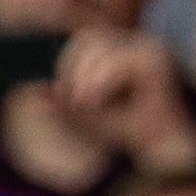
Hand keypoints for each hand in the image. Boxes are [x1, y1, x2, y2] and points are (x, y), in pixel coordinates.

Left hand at [53, 27, 195, 168]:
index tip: (60, 94)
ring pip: (100, 47)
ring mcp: (150, 49)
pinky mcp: (156, 62)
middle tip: (69, 101)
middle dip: (71, 68)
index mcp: (125, 49)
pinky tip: (97, 104)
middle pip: (89, 38)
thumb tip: (33, 89)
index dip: (67, 63)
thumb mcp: (86, 112)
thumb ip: (62, 99)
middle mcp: (139, 44)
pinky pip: (117, 63)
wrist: (162, 158)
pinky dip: (101, 83)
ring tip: (84, 105)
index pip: (85, 40)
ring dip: (85, 78)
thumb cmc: (128, 134)